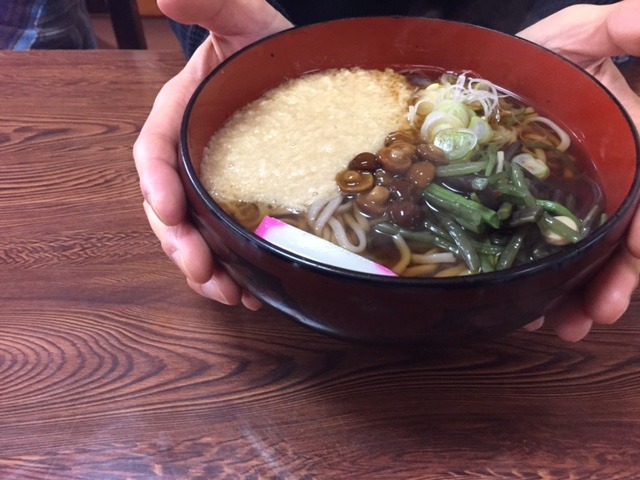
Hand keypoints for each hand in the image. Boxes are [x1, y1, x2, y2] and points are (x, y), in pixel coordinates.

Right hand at [133, 0, 290, 308]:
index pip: (154, 153)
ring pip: (198, 234)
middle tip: (201, 270)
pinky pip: (229, 241)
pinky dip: (236, 269)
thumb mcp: (242, 18)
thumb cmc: (266, 44)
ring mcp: (218, 185)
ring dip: (208, 270)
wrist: (300, 69)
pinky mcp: (244, 203)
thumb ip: (211, 4)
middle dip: (180, 243)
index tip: (169, 208)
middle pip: (170, 208)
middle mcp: (192, 158)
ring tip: (232, 295)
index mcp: (180, 117)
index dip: (156, 183)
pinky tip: (253, 291)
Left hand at [518, 0, 639, 340]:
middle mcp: (600, 183)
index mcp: (623, 150)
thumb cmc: (541, 57)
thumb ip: (613, 30)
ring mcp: (563, 203)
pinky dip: (541, 282)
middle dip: (611, 283)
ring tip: (558, 325)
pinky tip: (529, 306)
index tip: (634, 264)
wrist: (496, 78)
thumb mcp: (577, 36)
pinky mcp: (526, 213)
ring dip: (576, 296)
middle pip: (617, 241)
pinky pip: (540, 254)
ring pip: (581, 257)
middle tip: (595, 317)